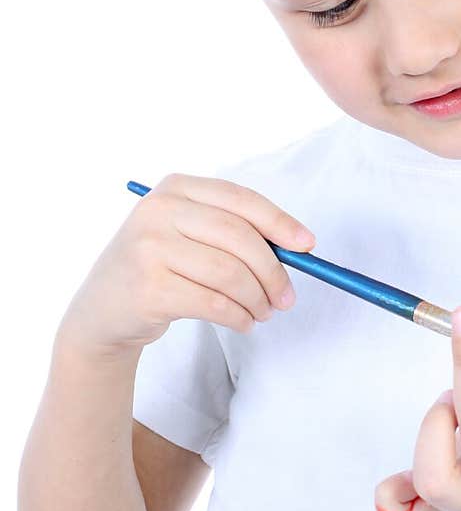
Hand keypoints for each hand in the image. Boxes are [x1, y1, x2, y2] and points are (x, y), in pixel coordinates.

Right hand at [58, 174, 315, 360]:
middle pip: (239, 237)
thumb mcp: (187, 235)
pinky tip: (243, 322)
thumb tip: (297, 246)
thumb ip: (234, 232)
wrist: (102, 312)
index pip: (240, 200)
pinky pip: (215, 304)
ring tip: (262, 312)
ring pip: (230, 274)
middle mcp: (159, 211)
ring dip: (257, 299)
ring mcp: (149, 248)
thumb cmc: (159, 269)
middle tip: (287, 297)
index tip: (307, 245)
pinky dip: (239, 316)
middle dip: (273, 271)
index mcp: (175, 188)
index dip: (279, 222)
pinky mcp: (149, 288)